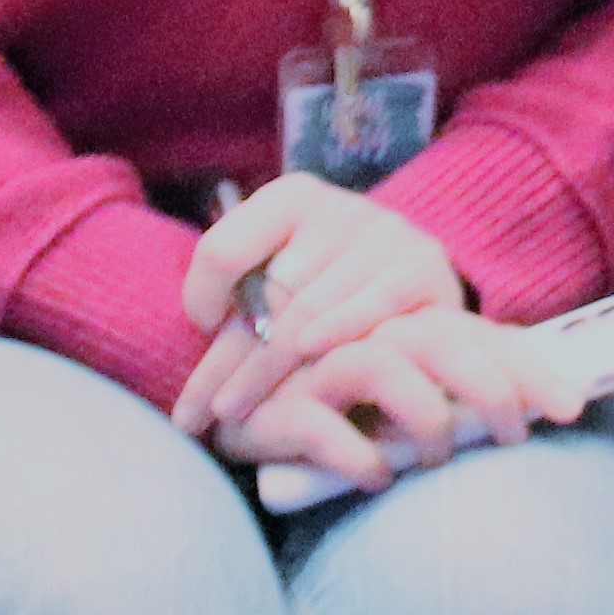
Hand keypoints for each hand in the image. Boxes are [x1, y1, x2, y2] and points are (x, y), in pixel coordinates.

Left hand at [172, 181, 468, 436]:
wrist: (423, 286)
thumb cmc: (334, 291)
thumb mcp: (282, 286)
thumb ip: (242, 316)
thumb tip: (189, 388)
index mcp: (292, 199)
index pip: (225, 248)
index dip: (202, 294)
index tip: (203, 329)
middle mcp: (339, 209)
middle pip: (268, 292)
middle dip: (228, 361)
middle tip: (198, 415)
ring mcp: (386, 234)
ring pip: (311, 308)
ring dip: (267, 371)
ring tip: (236, 415)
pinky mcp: (424, 266)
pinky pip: (373, 304)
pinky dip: (338, 333)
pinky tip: (310, 359)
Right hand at [206, 305, 600, 492]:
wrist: (232, 419)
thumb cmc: (338, 417)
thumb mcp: (406, 404)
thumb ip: (459, 400)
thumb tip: (535, 416)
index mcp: (406, 333)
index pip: (480, 338)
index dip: (530, 369)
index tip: (572, 409)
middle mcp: (366, 338)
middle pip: (441, 337)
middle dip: (488, 386)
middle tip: (514, 437)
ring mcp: (318, 369)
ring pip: (384, 365)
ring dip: (424, 417)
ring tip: (436, 460)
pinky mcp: (274, 408)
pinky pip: (319, 424)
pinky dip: (355, 455)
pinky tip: (376, 479)